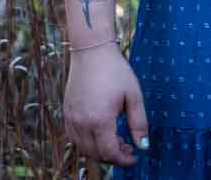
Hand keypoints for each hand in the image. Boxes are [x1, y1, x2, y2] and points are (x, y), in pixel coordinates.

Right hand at [63, 43, 149, 165]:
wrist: (92, 51)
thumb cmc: (115, 70)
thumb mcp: (133, 96)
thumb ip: (139, 123)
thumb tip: (143, 146)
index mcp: (100, 119)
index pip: (110, 153)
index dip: (124, 160)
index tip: (134, 157)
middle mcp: (82, 123)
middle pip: (96, 154)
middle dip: (114, 156)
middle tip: (128, 147)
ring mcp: (71, 118)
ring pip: (84, 149)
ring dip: (100, 151)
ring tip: (116, 140)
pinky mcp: (67, 113)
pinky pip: (74, 138)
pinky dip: (87, 143)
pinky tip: (100, 133)